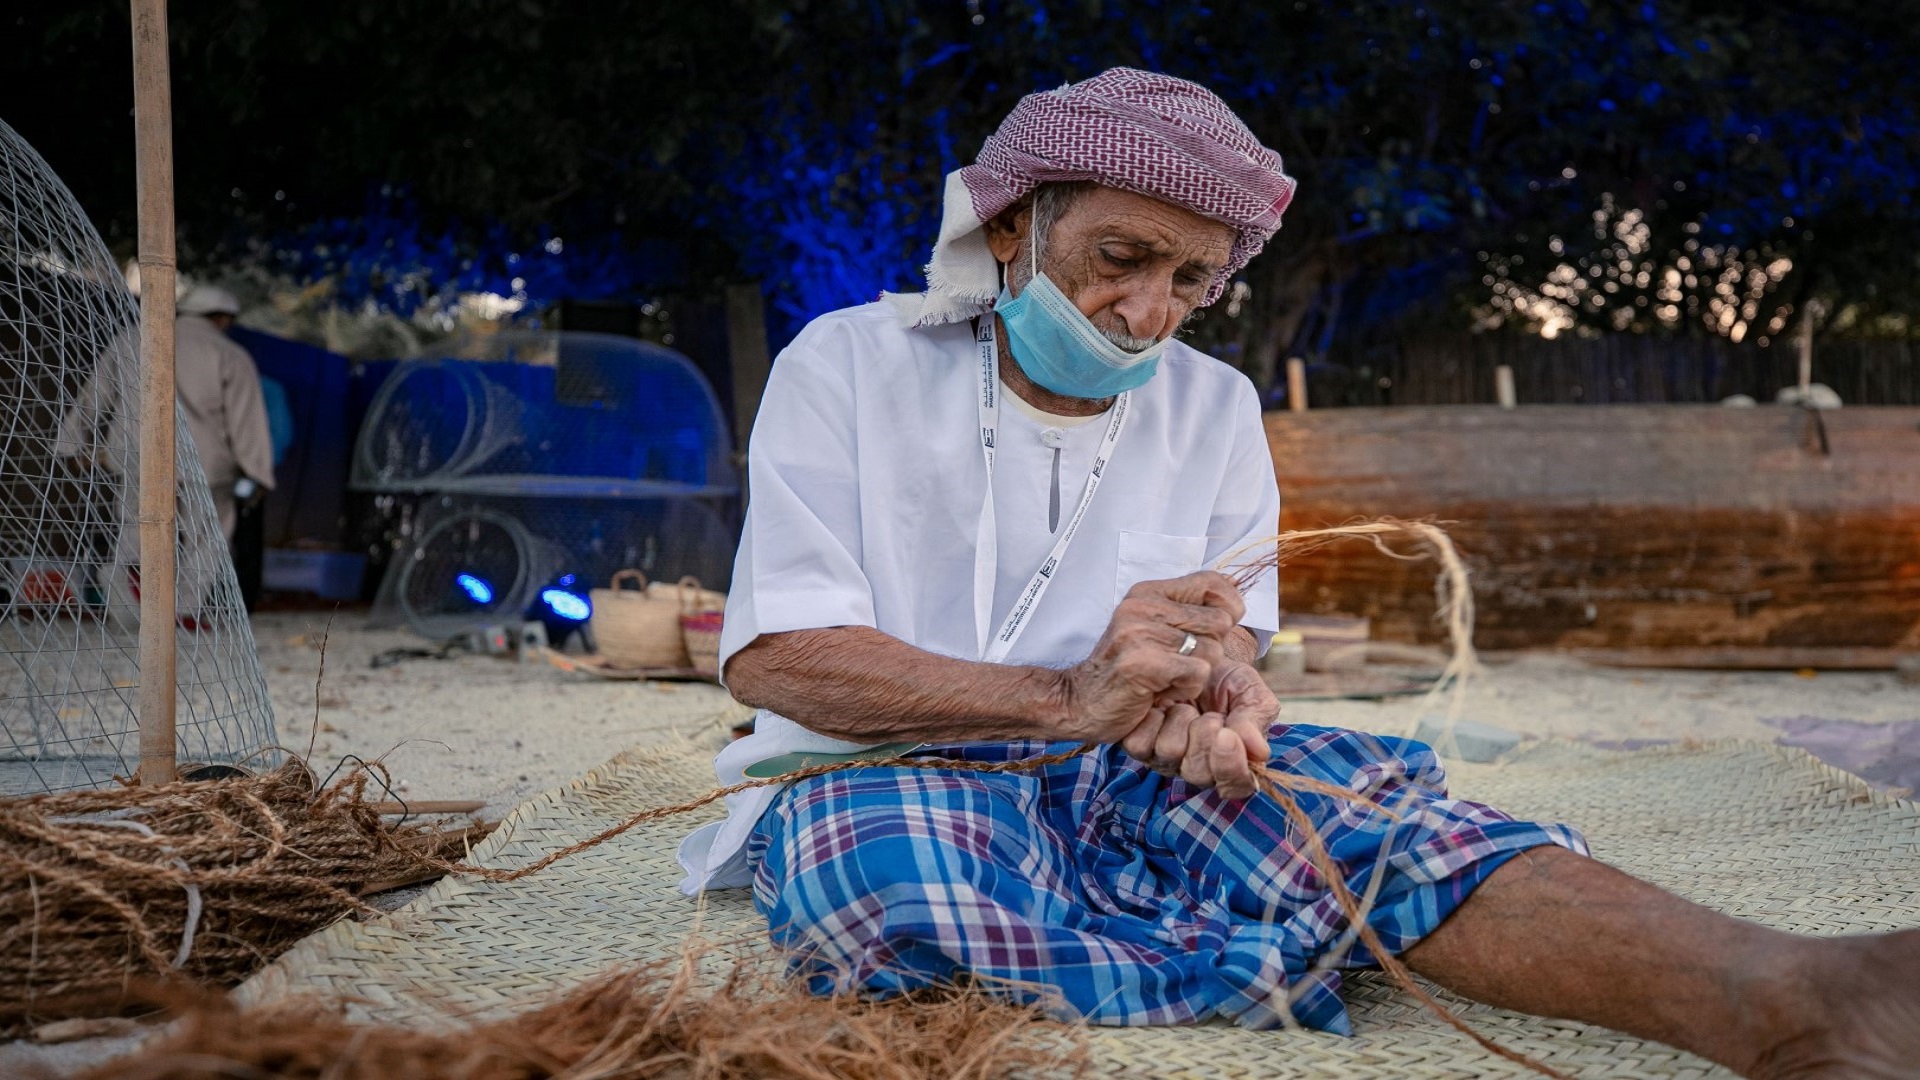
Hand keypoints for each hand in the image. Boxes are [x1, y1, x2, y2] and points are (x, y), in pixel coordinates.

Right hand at [1057, 572, 1244, 743]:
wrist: (1077, 701)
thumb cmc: (1125, 669)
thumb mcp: (1152, 627)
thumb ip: (1187, 610)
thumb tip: (1235, 597)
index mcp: (1148, 592)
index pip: (1212, 582)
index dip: (1228, 607)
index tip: (1215, 629)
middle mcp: (1142, 606)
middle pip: (1219, 622)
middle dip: (1209, 650)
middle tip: (1177, 663)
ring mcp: (1139, 632)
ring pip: (1211, 651)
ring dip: (1195, 674)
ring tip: (1165, 679)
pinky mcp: (1141, 662)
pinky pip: (1198, 674)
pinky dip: (1185, 690)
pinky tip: (1160, 691)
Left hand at [1120, 660, 1276, 799]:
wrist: (1192, 655)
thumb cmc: (1226, 679)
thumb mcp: (1248, 691)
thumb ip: (1255, 720)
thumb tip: (1259, 752)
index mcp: (1229, 761)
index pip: (1234, 786)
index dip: (1230, 767)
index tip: (1228, 735)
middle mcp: (1196, 766)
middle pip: (1199, 774)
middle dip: (1205, 739)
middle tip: (1210, 715)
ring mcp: (1165, 759)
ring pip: (1170, 754)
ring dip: (1181, 722)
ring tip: (1186, 705)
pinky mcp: (1139, 745)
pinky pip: (1141, 744)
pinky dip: (1154, 719)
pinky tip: (1163, 707)